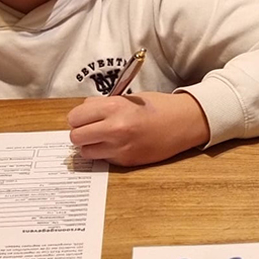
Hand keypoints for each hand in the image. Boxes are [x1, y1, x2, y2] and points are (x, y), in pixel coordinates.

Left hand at [67, 91, 209, 165]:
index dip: (77, 117)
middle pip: (76, 137)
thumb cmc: (157, 107)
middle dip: (80, 132)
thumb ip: (103, 105)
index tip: (83, 117)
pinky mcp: (127, 161)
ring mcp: (120, 148)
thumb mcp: (127, 98)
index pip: (75, 117)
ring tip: (102, 138)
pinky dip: (105, 153)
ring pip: (86, 151)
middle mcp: (114, 129)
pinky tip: (117, 144)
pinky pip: (103, 159)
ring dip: (90, 145)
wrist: (183, 122)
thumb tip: (83, 113)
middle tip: (89, 128)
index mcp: (114, 107)